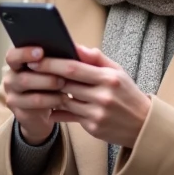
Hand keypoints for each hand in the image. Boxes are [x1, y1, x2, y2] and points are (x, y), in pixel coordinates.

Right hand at [3, 46, 66, 143]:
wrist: (45, 114)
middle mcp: (11, 79)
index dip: (25, 53)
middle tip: (63, 76)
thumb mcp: (55, 69)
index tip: (41, 51)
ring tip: (65, 87)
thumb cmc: (51, 84)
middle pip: (22, 77)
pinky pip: (35, 106)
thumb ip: (62, 57)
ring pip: (31, 94)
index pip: (12, 56)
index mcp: (16, 64)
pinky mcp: (20, 113)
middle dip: (45, 76)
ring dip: (49, 88)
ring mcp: (13, 97)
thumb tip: (78, 48)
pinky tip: (63, 99)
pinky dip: (52, 101)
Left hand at [30, 46, 150, 146]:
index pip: (74, 67)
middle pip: (66, 84)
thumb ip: (96, 58)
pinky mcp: (93, 128)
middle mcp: (103, 96)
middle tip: (30, 70)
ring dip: (50, 94)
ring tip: (38, 85)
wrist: (143, 125)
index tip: (36, 59)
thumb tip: (74, 46)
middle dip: (46, 76)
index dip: (52, 63)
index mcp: (109, 78)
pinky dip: (57, 110)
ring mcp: (97, 114)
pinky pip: (69, 117)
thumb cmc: (128, 94)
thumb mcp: (118, 72)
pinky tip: (48, 106)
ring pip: (65, 101)